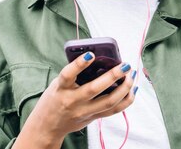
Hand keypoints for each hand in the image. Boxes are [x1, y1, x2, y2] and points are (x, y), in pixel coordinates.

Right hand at [14, 53, 134, 148]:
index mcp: (61, 88)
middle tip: (125, 65)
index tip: (91, 54)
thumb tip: (99, 58)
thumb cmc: (55, 98)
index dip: (79, 64)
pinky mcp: (93, 118)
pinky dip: (126, 100)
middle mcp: (72, 101)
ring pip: (108, 102)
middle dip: (112, 76)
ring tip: (131, 75)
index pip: (68, 75)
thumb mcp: (58, 84)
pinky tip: (132, 89)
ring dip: (124, 88)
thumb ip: (75, 74)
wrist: (48, 126)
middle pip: (94, 89)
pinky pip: (113, 110)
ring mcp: (84, 111)